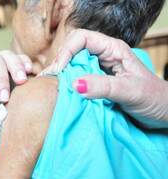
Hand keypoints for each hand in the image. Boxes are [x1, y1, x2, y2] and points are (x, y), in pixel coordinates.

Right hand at [45, 29, 167, 127]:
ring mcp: (99, 70)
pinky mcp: (96, 83)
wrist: (163, 114)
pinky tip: (60, 92)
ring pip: (73, 65)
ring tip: (50, 86)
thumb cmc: (154, 99)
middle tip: (49, 80)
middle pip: (73, 50)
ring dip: (61, 74)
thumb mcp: (130, 91)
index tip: (59, 71)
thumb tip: (74, 84)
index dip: (67, 51)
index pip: (82, 38)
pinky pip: (77, 79)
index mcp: (113, 49)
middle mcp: (103, 56)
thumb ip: (103, 87)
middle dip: (60, 62)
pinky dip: (67, 85)